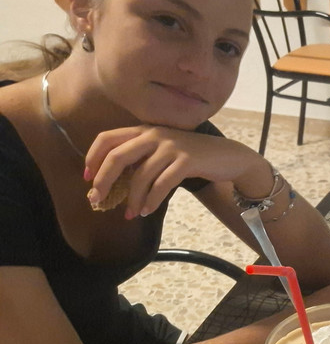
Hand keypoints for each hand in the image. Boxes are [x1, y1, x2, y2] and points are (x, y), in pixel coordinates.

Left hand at [84, 125, 267, 218]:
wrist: (228, 157)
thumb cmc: (191, 158)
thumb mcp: (162, 152)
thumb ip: (141, 159)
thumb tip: (113, 182)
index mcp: (144, 130)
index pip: (107, 139)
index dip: (92, 158)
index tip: (87, 179)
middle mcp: (154, 134)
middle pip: (117, 156)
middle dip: (103, 181)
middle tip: (97, 200)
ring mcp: (171, 147)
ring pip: (141, 175)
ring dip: (133, 198)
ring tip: (131, 213)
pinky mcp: (187, 161)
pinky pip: (162, 184)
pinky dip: (152, 201)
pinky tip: (148, 210)